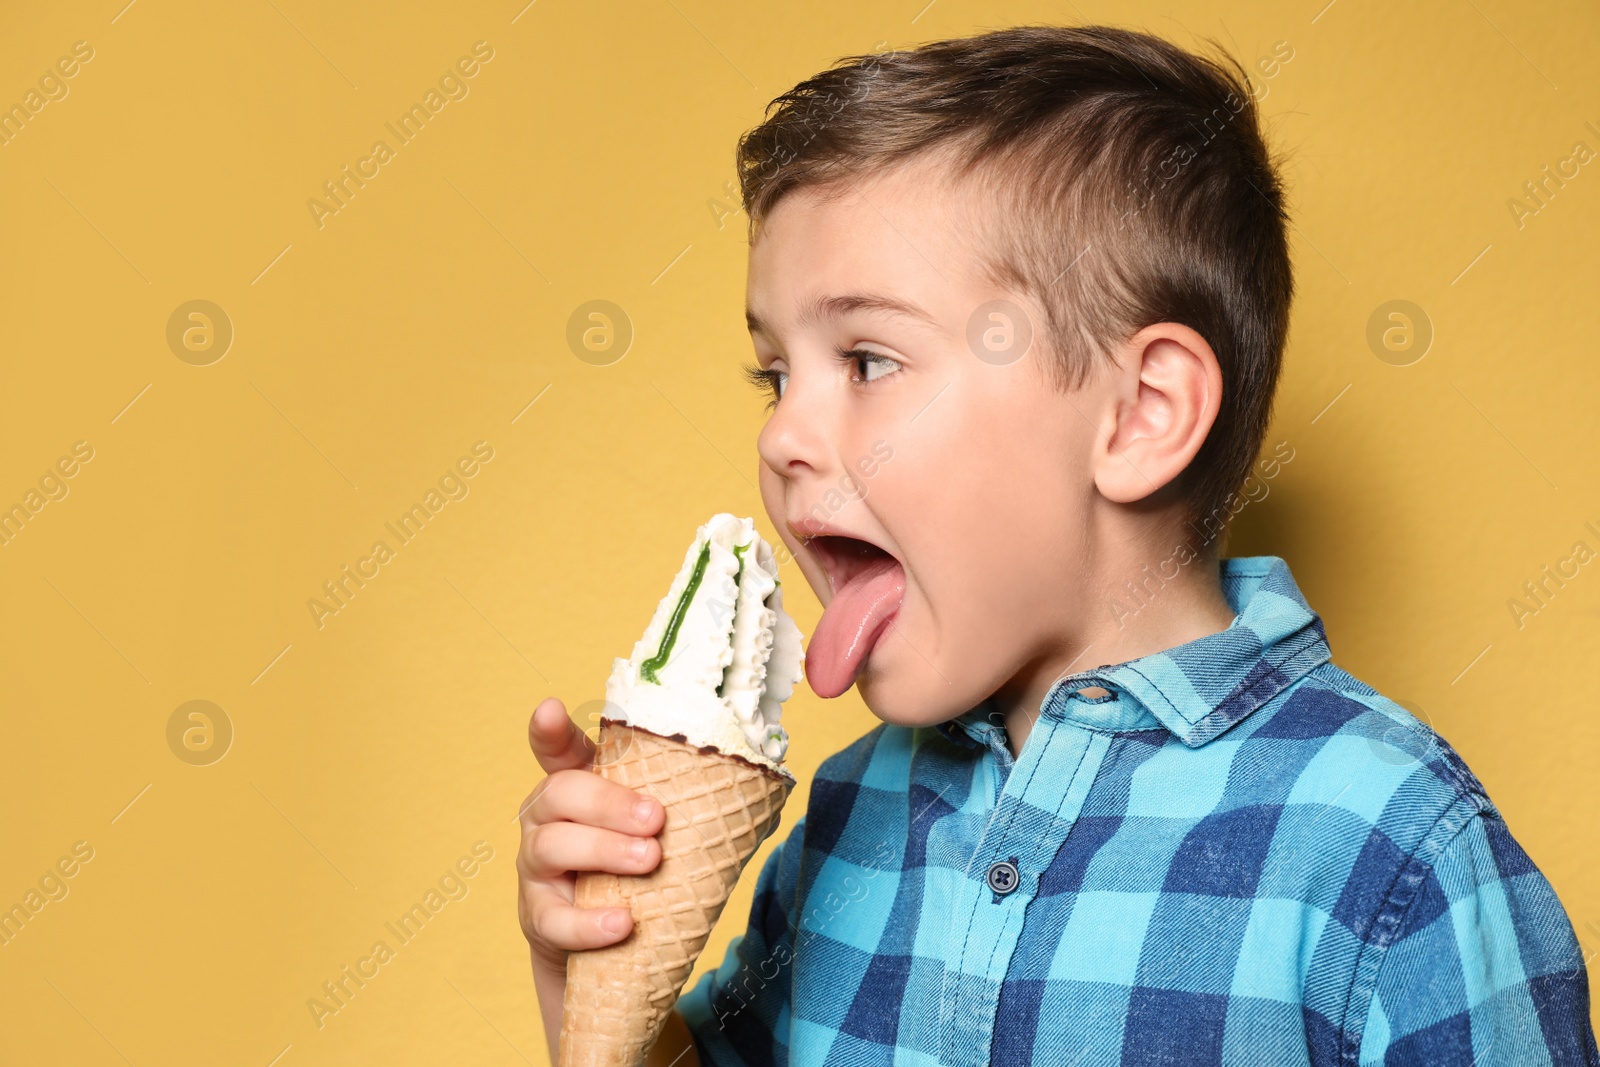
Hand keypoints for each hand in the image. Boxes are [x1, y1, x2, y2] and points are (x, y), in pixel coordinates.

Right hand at [518, 697, 664, 1057]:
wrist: (606, 946)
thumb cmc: (637, 870)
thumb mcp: (651, 830)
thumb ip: (684, 802)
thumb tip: (764, 783)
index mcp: (578, 786)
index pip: (558, 750)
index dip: (550, 730)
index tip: (553, 709)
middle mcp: (547, 819)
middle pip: (560, 793)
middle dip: (609, 802)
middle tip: (657, 819)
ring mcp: (536, 868)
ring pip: (552, 847)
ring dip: (605, 850)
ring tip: (650, 859)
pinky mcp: (538, 918)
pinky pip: (554, 919)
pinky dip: (588, 922)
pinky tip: (622, 922)